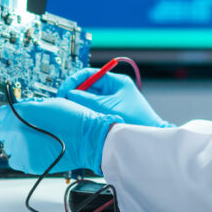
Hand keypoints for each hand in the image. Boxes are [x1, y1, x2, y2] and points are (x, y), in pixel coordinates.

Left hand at [0, 98, 121, 174]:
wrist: (87, 139)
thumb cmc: (73, 119)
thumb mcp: (49, 103)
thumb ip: (29, 106)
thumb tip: (19, 109)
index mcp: (20, 114)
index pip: (1, 114)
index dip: (9, 115)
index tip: (14, 119)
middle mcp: (16, 132)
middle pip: (1, 132)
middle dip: (12, 130)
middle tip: (27, 131)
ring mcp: (21, 150)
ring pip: (9, 148)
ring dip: (17, 145)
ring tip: (35, 142)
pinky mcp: (28, 164)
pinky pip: (16, 161)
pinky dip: (23, 157)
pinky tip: (36, 151)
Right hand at [58, 68, 172, 128]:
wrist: (148, 137)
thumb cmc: (135, 120)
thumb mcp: (107, 107)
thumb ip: (87, 99)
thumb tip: (70, 93)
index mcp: (116, 81)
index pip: (90, 74)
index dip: (75, 80)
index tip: (64, 89)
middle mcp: (113, 89)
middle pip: (88, 86)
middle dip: (75, 92)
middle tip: (62, 100)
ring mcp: (111, 101)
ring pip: (89, 98)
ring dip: (79, 102)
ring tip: (69, 108)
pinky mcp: (110, 112)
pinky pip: (93, 108)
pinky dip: (85, 110)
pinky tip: (78, 115)